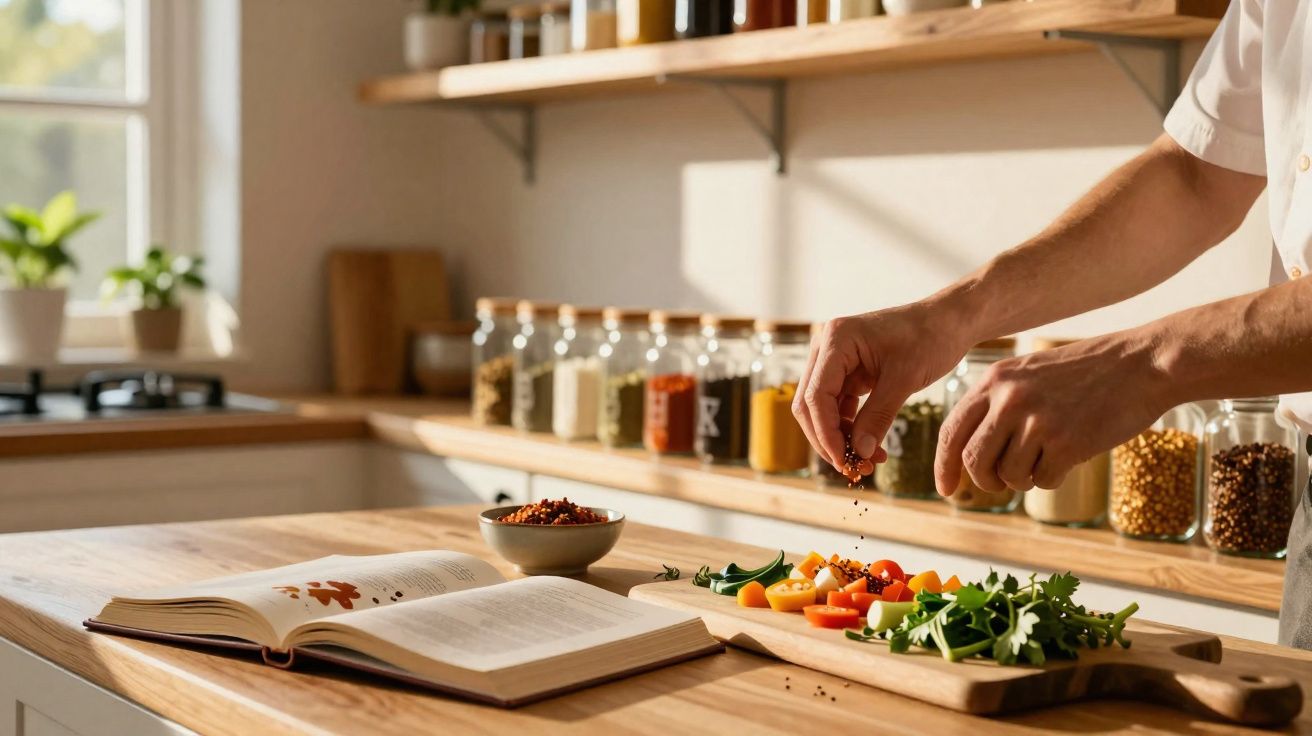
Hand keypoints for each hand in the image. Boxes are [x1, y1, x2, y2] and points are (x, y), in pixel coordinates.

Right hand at [793, 302, 971, 469]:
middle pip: (810, 404)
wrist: (949, 321)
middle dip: (829, 439)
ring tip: (868, 462)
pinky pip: (839, 406)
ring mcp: (835, 360)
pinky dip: (851, 428)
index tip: (845, 461)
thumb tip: (859, 453)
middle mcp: (827, 348)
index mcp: (836, 340)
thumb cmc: (930, 337)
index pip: (816, 395)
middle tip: (854, 468)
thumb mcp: (905, 378)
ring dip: (841, 438)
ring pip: (822, 410)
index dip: (826, 433)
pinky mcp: (847, 372)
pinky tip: (871, 447)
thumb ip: (879, 416)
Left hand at [934, 333, 1168, 494]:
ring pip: (1009, 476)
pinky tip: (1071, 455)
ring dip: (1025, 479)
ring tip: (1047, 457)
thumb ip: (997, 404)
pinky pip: (1044, 480)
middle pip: (974, 460)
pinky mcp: (1066, 443)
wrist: (1143, 363)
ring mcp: (1037, 421)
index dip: (944, 465)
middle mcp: (1009, 399)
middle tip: (1002, 482)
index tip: (946, 489)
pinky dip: (1054, 477)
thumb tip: (969, 455)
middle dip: (985, 480)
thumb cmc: (1088, 372)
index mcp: (994, 380)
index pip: (952, 431)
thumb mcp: (1029, 374)